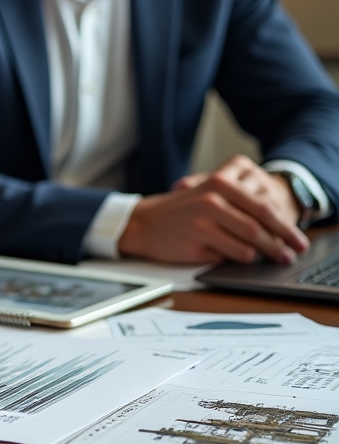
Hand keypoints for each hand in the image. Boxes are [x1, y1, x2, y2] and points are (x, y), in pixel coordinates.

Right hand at [119, 155, 308, 264]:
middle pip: (259, 228)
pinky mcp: (196, 242)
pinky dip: (237, 260)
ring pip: (248, 246)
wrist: (144, 222)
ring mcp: (203, 221)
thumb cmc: (181, 211)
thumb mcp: (211, 196)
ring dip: (262, 256)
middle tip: (290, 256)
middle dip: (280, 245)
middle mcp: (213, 200)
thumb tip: (276, 231)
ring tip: (270, 260)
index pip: (264, 208)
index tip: (298, 241)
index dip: (286, 227)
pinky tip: (235, 257)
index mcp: (221, 183)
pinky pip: (229, 256)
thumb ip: (240, 207)